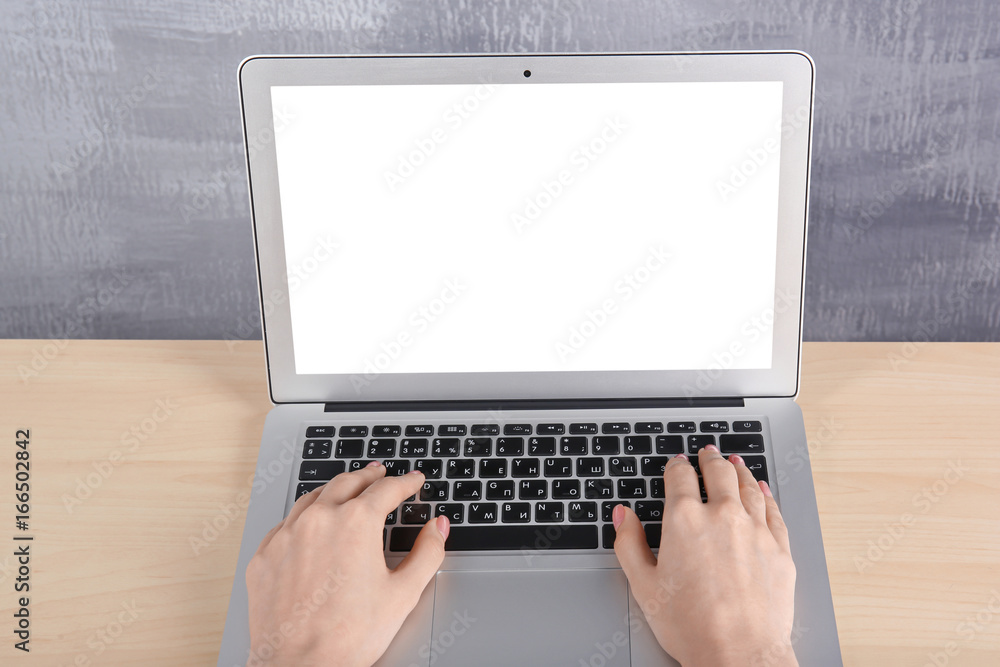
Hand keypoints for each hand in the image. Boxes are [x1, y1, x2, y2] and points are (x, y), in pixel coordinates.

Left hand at [245, 462, 449, 666]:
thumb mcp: (404, 593)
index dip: (406, 483)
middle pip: (347, 482)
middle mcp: (318, 520)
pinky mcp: (265, 556)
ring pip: (313, 497)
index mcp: (355, 523)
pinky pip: (285, 523)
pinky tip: (311, 523)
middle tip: (381, 474)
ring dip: (335, 489)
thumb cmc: (349, 636)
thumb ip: (428, 552)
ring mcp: (286, 535)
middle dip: (369, 476)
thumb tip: (438, 527)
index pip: (387, 489)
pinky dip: (304, 516)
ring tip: (348, 488)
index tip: (414, 481)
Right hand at [612, 445, 796, 666]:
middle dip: (709, 459)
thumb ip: (629, 543)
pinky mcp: (779, 549)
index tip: (675, 464)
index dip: (676, 466)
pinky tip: (763, 490)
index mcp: (684, 520)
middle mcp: (722, 516)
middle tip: (706, 453)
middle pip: (718, 473)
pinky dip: (767, 495)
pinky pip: (774, 510)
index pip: (680, 477)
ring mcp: (755, 530)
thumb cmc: (692, 626)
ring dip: (740, 470)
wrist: (740, 655)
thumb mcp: (643, 585)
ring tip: (735, 462)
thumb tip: (623, 515)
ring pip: (749, 486)